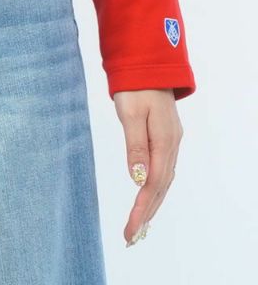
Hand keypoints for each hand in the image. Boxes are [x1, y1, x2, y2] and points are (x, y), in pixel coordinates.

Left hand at [113, 88, 182, 246]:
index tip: (130, 230)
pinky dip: (154, 189)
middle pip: (161, 188)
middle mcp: (171, 145)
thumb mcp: (130, 112)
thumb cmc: (135, 86)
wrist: (148, 63)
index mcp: (163, 141)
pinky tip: (147, 197)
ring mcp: (171, 141)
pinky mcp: (166, 137)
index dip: (142, 209)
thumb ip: (135, 145)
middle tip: (131, 238)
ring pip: (163, 181)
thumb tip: (138, 179)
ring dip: (151, 204)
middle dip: (147, 215)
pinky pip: (162, 170)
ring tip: (137, 226)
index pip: (153, 184)